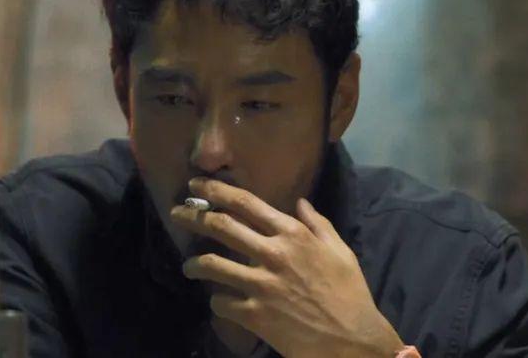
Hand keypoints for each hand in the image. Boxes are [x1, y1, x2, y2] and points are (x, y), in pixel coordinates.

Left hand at [171, 178, 403, 357]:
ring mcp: (261, 285)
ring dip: (194, 264)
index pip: (245, 203)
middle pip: (220, 226)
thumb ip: (318, 224)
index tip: (196, 186)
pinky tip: (218, 301)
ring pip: (211, 264)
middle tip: (175, 213)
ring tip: (188, 267)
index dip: (215, 190)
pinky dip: (216, 301)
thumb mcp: (341, 251)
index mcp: (293, 234)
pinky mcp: (254, 315)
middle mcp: (273, 254)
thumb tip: (300, 202)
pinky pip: (220, 302)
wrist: (351, 341)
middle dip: (192, 216)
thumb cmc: (350, 294)